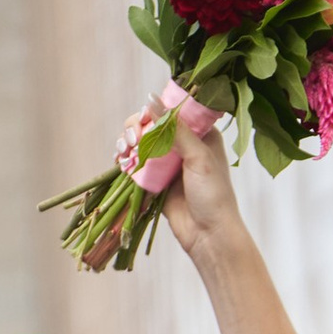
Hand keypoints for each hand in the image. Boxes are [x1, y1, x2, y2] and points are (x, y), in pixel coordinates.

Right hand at [139, 91, 242, 263]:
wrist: (209, 235)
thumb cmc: (213, 195)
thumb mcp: (197, 156)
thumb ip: (174, 128)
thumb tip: (151, 98)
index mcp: (200, 133)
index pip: (170, 111)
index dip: (152, 112)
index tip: (142, 122)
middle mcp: (183, 144)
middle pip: (151, 125)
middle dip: (136, 129)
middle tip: (132, 142)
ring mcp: (168, 163)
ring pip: (140, 144)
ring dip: (127, 144)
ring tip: (124, 153)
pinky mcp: (155, 181)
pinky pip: (136, 165)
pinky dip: (125, 162)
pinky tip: (119, 163)